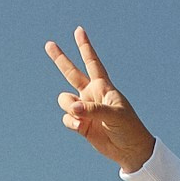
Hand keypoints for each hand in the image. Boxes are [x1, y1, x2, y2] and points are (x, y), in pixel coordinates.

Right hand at [46, 27, 155, 171]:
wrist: (130, 150)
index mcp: (103, 86)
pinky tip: (82, 128)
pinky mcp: (80, 124)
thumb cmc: (129, 128)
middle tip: (49, 44)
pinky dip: (71, 122)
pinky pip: (67, 118)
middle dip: (60, 58)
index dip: (85, 46)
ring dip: (69, 106)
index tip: (79, 30)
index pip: (92, 62)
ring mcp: (84, 109)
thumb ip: (92, 110)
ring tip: (82, 117)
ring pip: (64, 100)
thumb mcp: (113, 115)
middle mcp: (91, 94)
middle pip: (71, 73)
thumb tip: (72, 108)